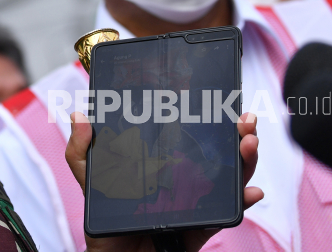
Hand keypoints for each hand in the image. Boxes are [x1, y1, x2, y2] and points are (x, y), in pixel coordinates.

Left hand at [65, 111, 262, 251]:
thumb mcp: (90, 180)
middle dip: (237, 136)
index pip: (191, 138)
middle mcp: (185, 180)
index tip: (219, 103)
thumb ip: (81, 150)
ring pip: (229, 180)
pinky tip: (252, 192)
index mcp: (163, 164)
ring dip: (245, 162)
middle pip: (219, 155)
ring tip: (249, 144)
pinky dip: (243, 203)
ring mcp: (196, 202)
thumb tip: (79, 116)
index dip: (208, 121)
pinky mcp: (201, 227)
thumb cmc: (104, 220)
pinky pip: (226, 215)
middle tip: (245, 121)